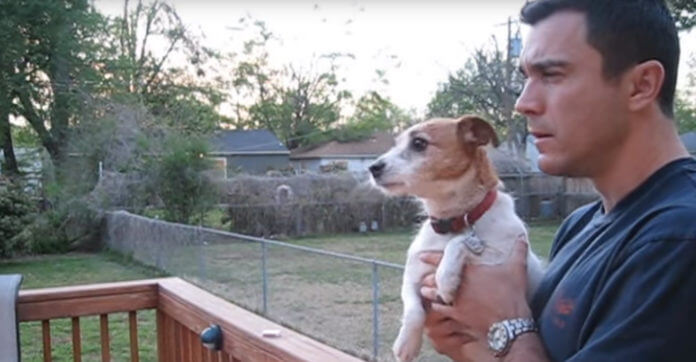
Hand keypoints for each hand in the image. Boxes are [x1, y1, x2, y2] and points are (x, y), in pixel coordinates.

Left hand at [420, 238, 531, 358]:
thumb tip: (522, 235)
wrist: (509, 323)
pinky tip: (433, 306)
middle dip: (429, 276)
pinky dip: (435, 307)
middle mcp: (459, 285)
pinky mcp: (457, 315)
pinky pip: (440, 310)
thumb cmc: (512, 294)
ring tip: (424, 289)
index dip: (431, 257)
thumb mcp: (517, 269)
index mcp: (470, 271)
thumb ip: (518, 250)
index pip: (444, 260)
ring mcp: (456, 301)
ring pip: (435, 294)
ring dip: (429, 291)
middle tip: (423, 275)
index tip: (421, 255)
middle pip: (436, 278)